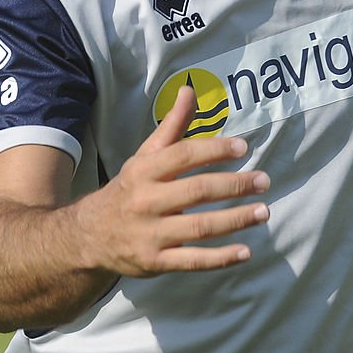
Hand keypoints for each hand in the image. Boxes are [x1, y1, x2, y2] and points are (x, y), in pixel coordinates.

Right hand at [79, 84, 269, 275]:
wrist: (88, 236)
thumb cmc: (130, 189)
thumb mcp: (145, 155)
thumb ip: (172, 126)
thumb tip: (189, 90)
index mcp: (145, 171)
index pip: (183, 155)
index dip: (214, 150)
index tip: (243, 149)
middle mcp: (147, 201)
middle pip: (196, 191)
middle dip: (234, 185)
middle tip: (263, 181)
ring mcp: (151, 234)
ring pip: (199, 227)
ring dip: (235, 220)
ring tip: (263, 212)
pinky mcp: (155, 262)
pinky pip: (192, 261)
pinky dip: (220, 258)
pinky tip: (246, 252)